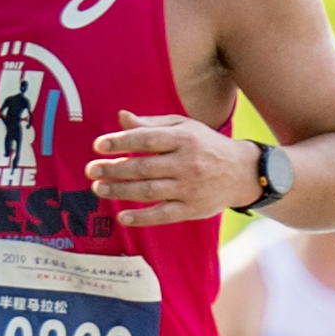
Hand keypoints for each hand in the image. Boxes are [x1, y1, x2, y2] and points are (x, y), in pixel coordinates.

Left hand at [88, 114, 260, 221]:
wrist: (242, 172)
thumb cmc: (205, 145)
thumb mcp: (184, 127)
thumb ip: (151, 124)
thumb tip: (121, 117)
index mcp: (184, 139)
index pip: (146, 139)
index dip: (121, 142)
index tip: (99, 145)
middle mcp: (187, 163)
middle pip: (144, 167)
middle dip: (114, 169)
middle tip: (92, 170)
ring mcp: (190, 188)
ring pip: (149, 191)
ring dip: (120, 191)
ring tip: (98, 188)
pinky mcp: (192, 209)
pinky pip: (163, 215)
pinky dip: (142, 218)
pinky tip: (122, 216)